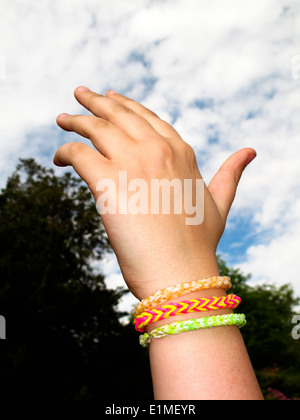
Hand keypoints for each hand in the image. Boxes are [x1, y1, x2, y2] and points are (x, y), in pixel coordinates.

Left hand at [54, 87, 255, 299]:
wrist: (181, 273)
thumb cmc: (199, 245)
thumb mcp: (220, 204)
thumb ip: (230, 175)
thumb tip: (250, 151)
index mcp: (181, 153)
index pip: (148, 117)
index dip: (127, 106)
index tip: (111, 98)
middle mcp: (158, 149)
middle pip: (120, 114)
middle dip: (97, 101)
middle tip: (80, 93)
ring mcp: (133, 163)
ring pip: (96, 127)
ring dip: (75, 120)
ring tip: (62, 119)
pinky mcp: (108, 182)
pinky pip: (78, 153)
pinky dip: (64, 151)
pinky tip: (58, 158)